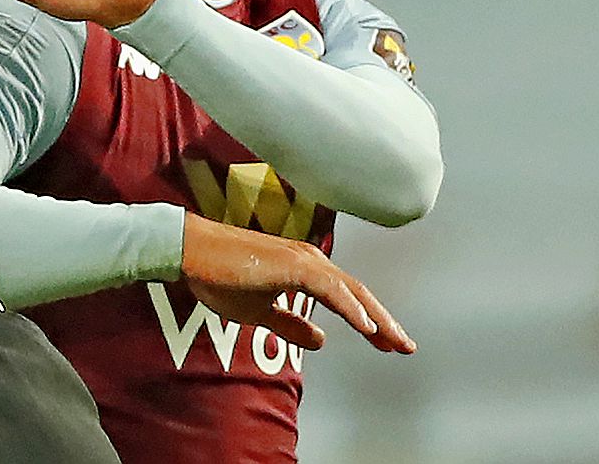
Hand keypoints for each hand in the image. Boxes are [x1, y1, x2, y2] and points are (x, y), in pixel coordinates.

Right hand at [180, 213, 413, 353]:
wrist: (192, 252)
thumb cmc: (220, 277)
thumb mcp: (259, 311)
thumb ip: (291, 324)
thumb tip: (322, 340)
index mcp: (305, 270)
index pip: (347, 298)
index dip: (370, 321)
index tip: (388, 344)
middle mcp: (311, 261)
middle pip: (357, 294)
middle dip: (384, 322)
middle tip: (406, 347)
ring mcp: (304, 261)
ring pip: (351, 292)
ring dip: (376, 318)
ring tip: (395, 342)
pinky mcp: (294, 265)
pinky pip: (331, 290)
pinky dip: (351, 308)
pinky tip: (367, 327)